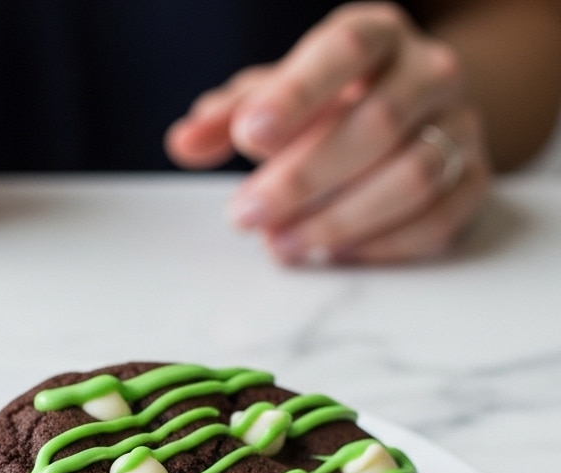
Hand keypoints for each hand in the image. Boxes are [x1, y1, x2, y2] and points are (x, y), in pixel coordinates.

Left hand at [164, 2, 491, 264]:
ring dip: (339, 220)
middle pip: (379, 122)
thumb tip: (184, 142)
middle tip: (246, 215)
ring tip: (280, 245)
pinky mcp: (472, 182)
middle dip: (304, 178)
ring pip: (412, 176)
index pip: (345, 50)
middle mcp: (429, 73)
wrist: (415, 114)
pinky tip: (331, 254)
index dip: (297, 93)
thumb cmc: (331, 104)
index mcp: (377, 35)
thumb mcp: (276, 98)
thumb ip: (228, 116)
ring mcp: (460, 127)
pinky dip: (380, 245)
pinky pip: (436, 219)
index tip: (249, 136)